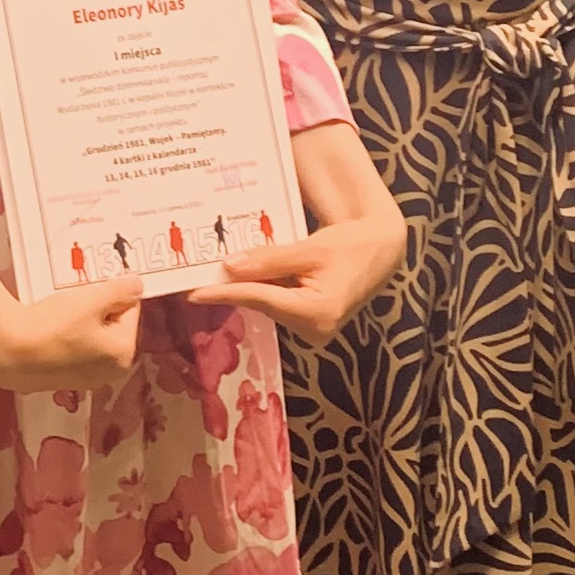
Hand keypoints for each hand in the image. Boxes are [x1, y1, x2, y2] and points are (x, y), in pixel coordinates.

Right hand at [0, 190, 142, 394]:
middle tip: (75, 297)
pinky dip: (65, 338)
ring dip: (81, 323)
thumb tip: (138, 285)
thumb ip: (119, 291)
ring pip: (91, 339)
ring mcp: (85, 380)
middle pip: (111, 327)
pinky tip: (48, 327)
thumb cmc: (53, 325)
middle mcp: (109, 372)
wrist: (6, 351)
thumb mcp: (90, 300)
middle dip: (98, 310)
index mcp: (123, 353)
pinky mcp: (61, 381)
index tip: (92, 285)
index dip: (112, 293)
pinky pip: (71, 351)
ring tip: (59, 309)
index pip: (130, 310)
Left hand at [187, 119, 406, 342]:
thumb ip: (269, 260)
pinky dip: (264, 289)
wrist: (381, 249)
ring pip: (270, 305)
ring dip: (248, 288)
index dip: (226, 293)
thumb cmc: (351, 244)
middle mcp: (316, 329)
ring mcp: (316, 330)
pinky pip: (280, 304)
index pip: (261, 299)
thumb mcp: (309, 247)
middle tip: (197, 278)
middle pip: (264, 304)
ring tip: (215, 274)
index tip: (193, 293)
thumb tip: (229, 266)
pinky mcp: (314, 323)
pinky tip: (246, 275)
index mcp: (318, 312)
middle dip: (233, 289)